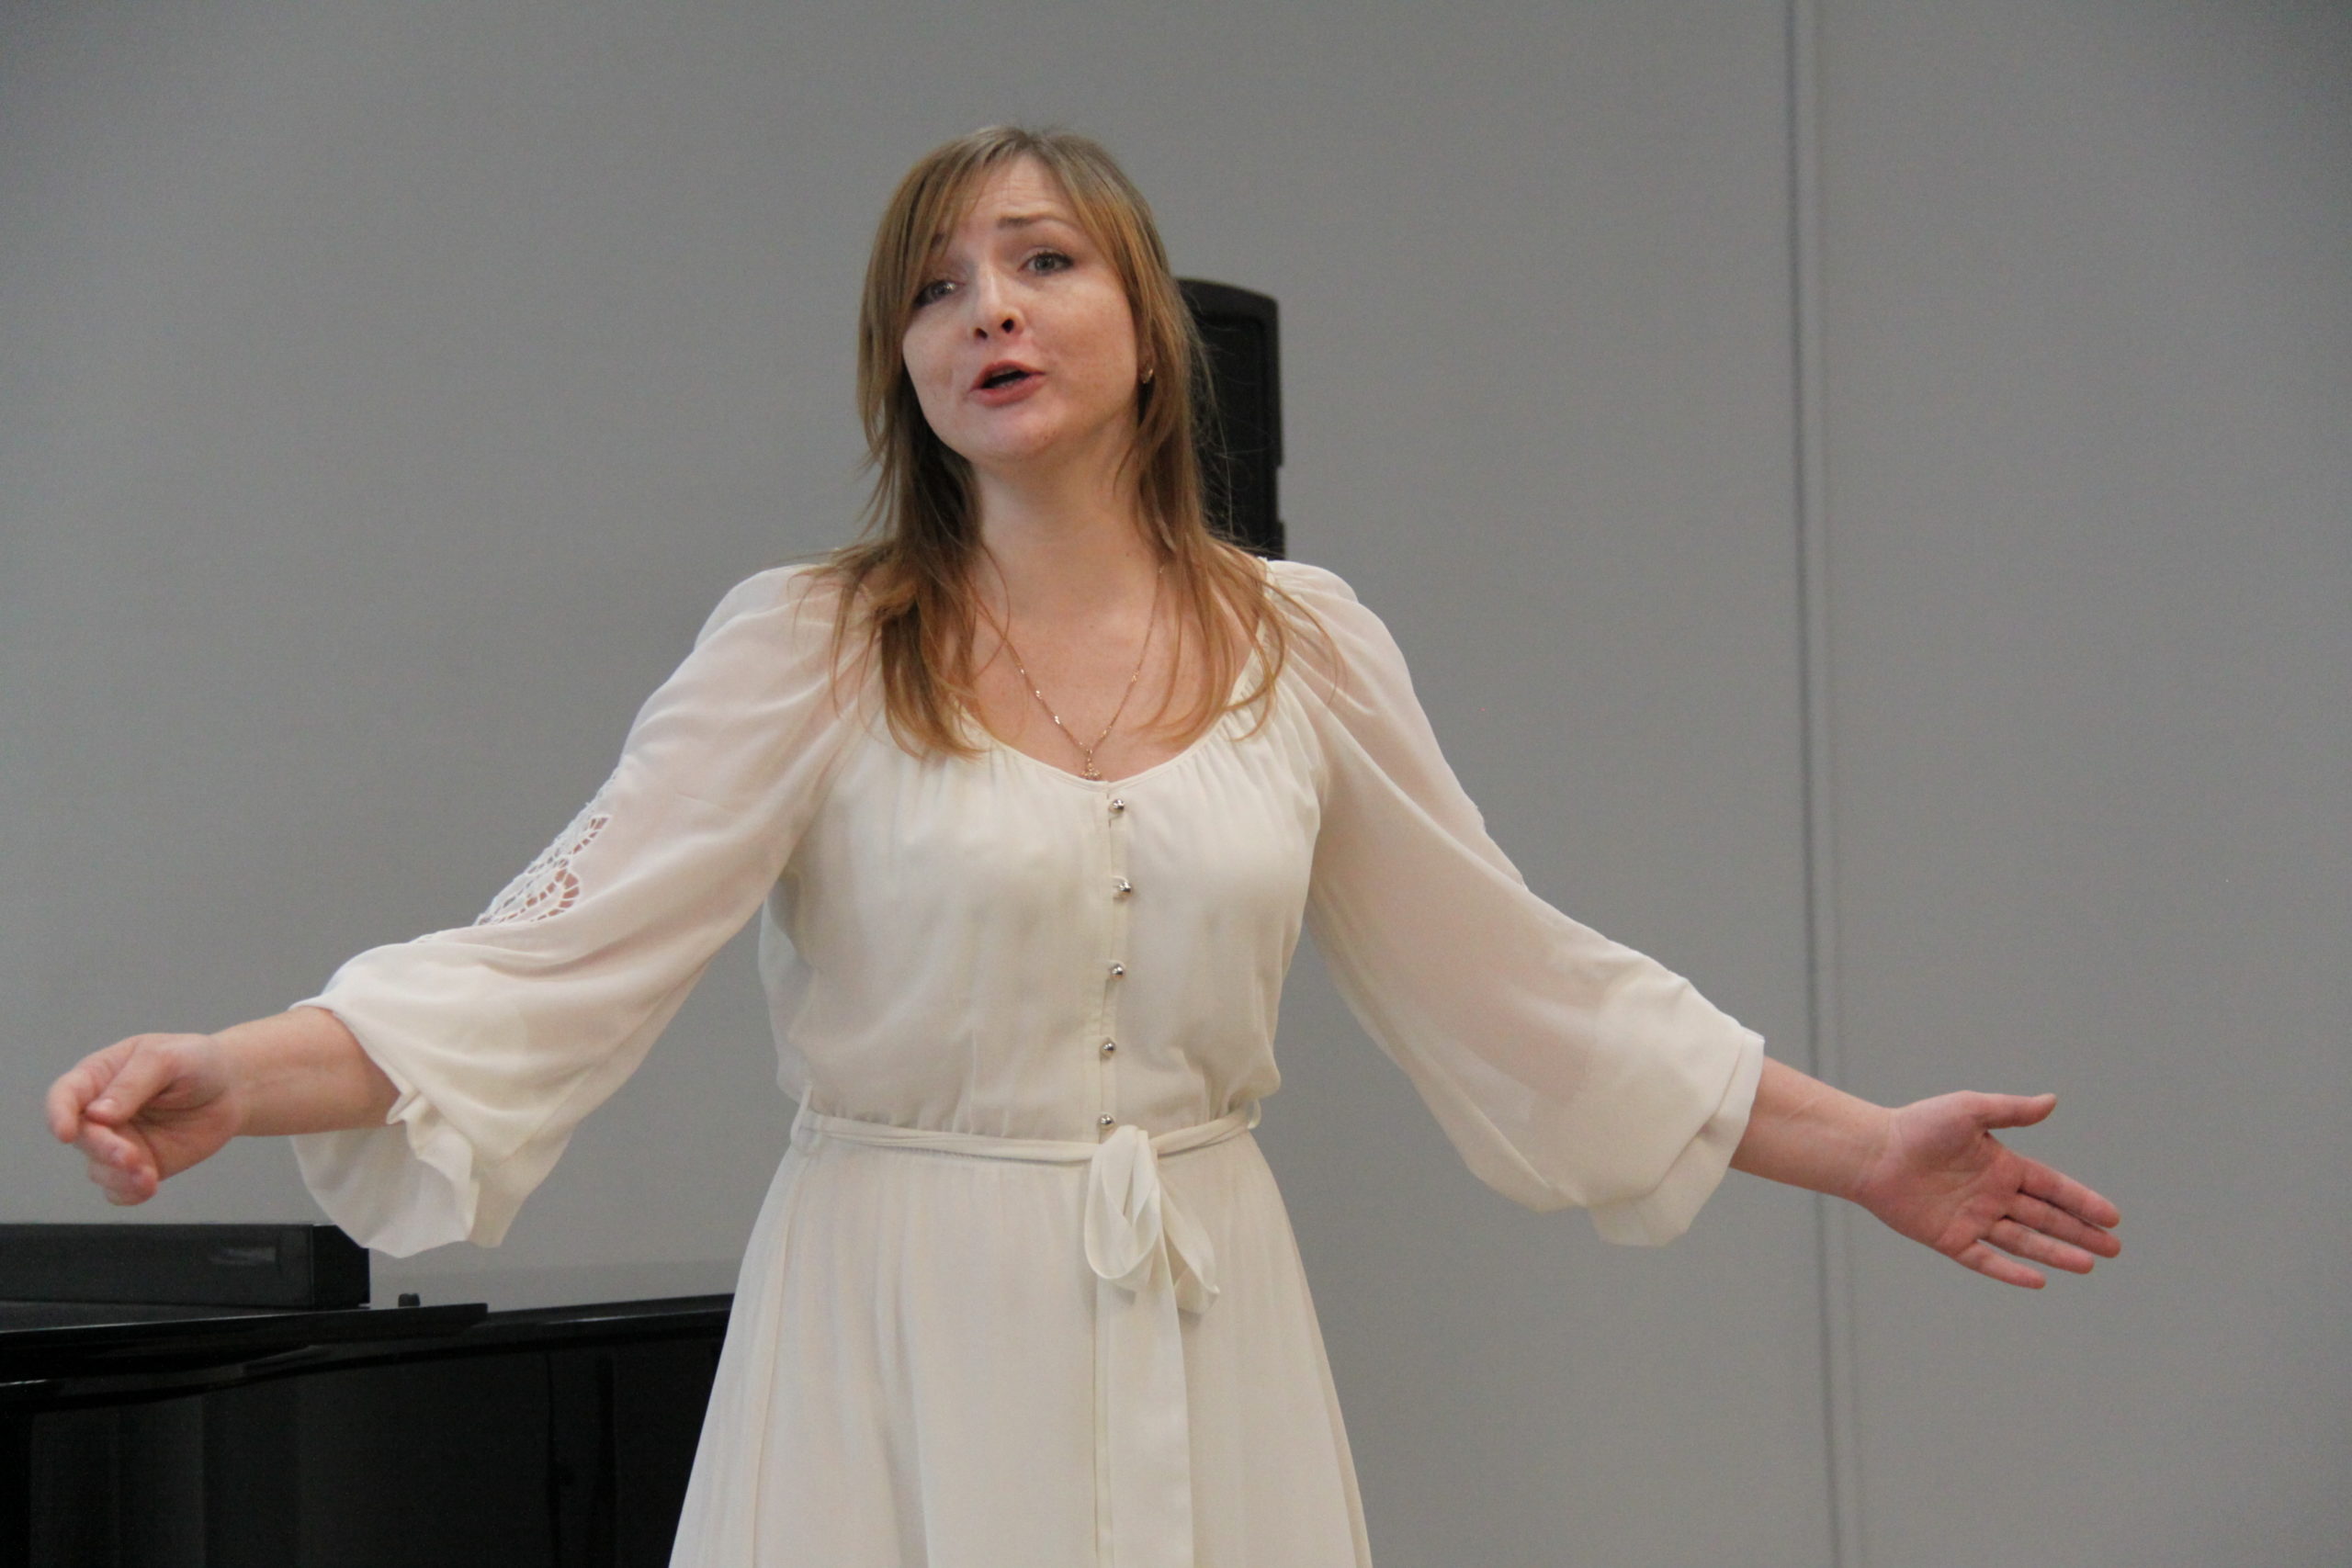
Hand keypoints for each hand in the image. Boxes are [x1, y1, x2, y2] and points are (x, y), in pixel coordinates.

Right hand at [46, 1034, 247, 1204]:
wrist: (232, 1088)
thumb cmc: (195, 1062)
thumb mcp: (168, 1057)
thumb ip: (134, 1082)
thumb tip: (97, 1115)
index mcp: (99, 1076)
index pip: (65, 1095)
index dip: (58, 1113)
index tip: (66, 1133)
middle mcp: (100, 1114)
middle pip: (83, 1138)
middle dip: (104, 1150)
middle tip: (131, 1156)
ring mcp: (118, 1142)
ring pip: (99, 1169)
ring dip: (119, 1176)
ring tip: (149, 1176)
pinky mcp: (138, 1167)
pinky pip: (120, 1190)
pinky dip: (129, 1193)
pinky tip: (149, 1187)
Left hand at [1850, 1092, 2120, 1287]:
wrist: (1872, 1152)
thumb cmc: (1918, 1126)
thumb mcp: (1969, 1110)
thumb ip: (2010, 1111)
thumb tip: (2052, 1100)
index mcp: (2001, 1165)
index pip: (2052, 1188)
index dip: (2082, 1201)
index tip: (2113, 1217)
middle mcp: (1991, 1195)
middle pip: (2045, 1218)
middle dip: (2080, 1232)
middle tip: (2114, 1248)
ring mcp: (1972, 1218)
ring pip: (2023, 1241)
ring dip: (2055, 1252)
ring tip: (2089, 1264)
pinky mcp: (1948, 1238)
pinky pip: (1985, 1258)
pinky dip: (2010, 1271)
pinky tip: (2039, 1280)